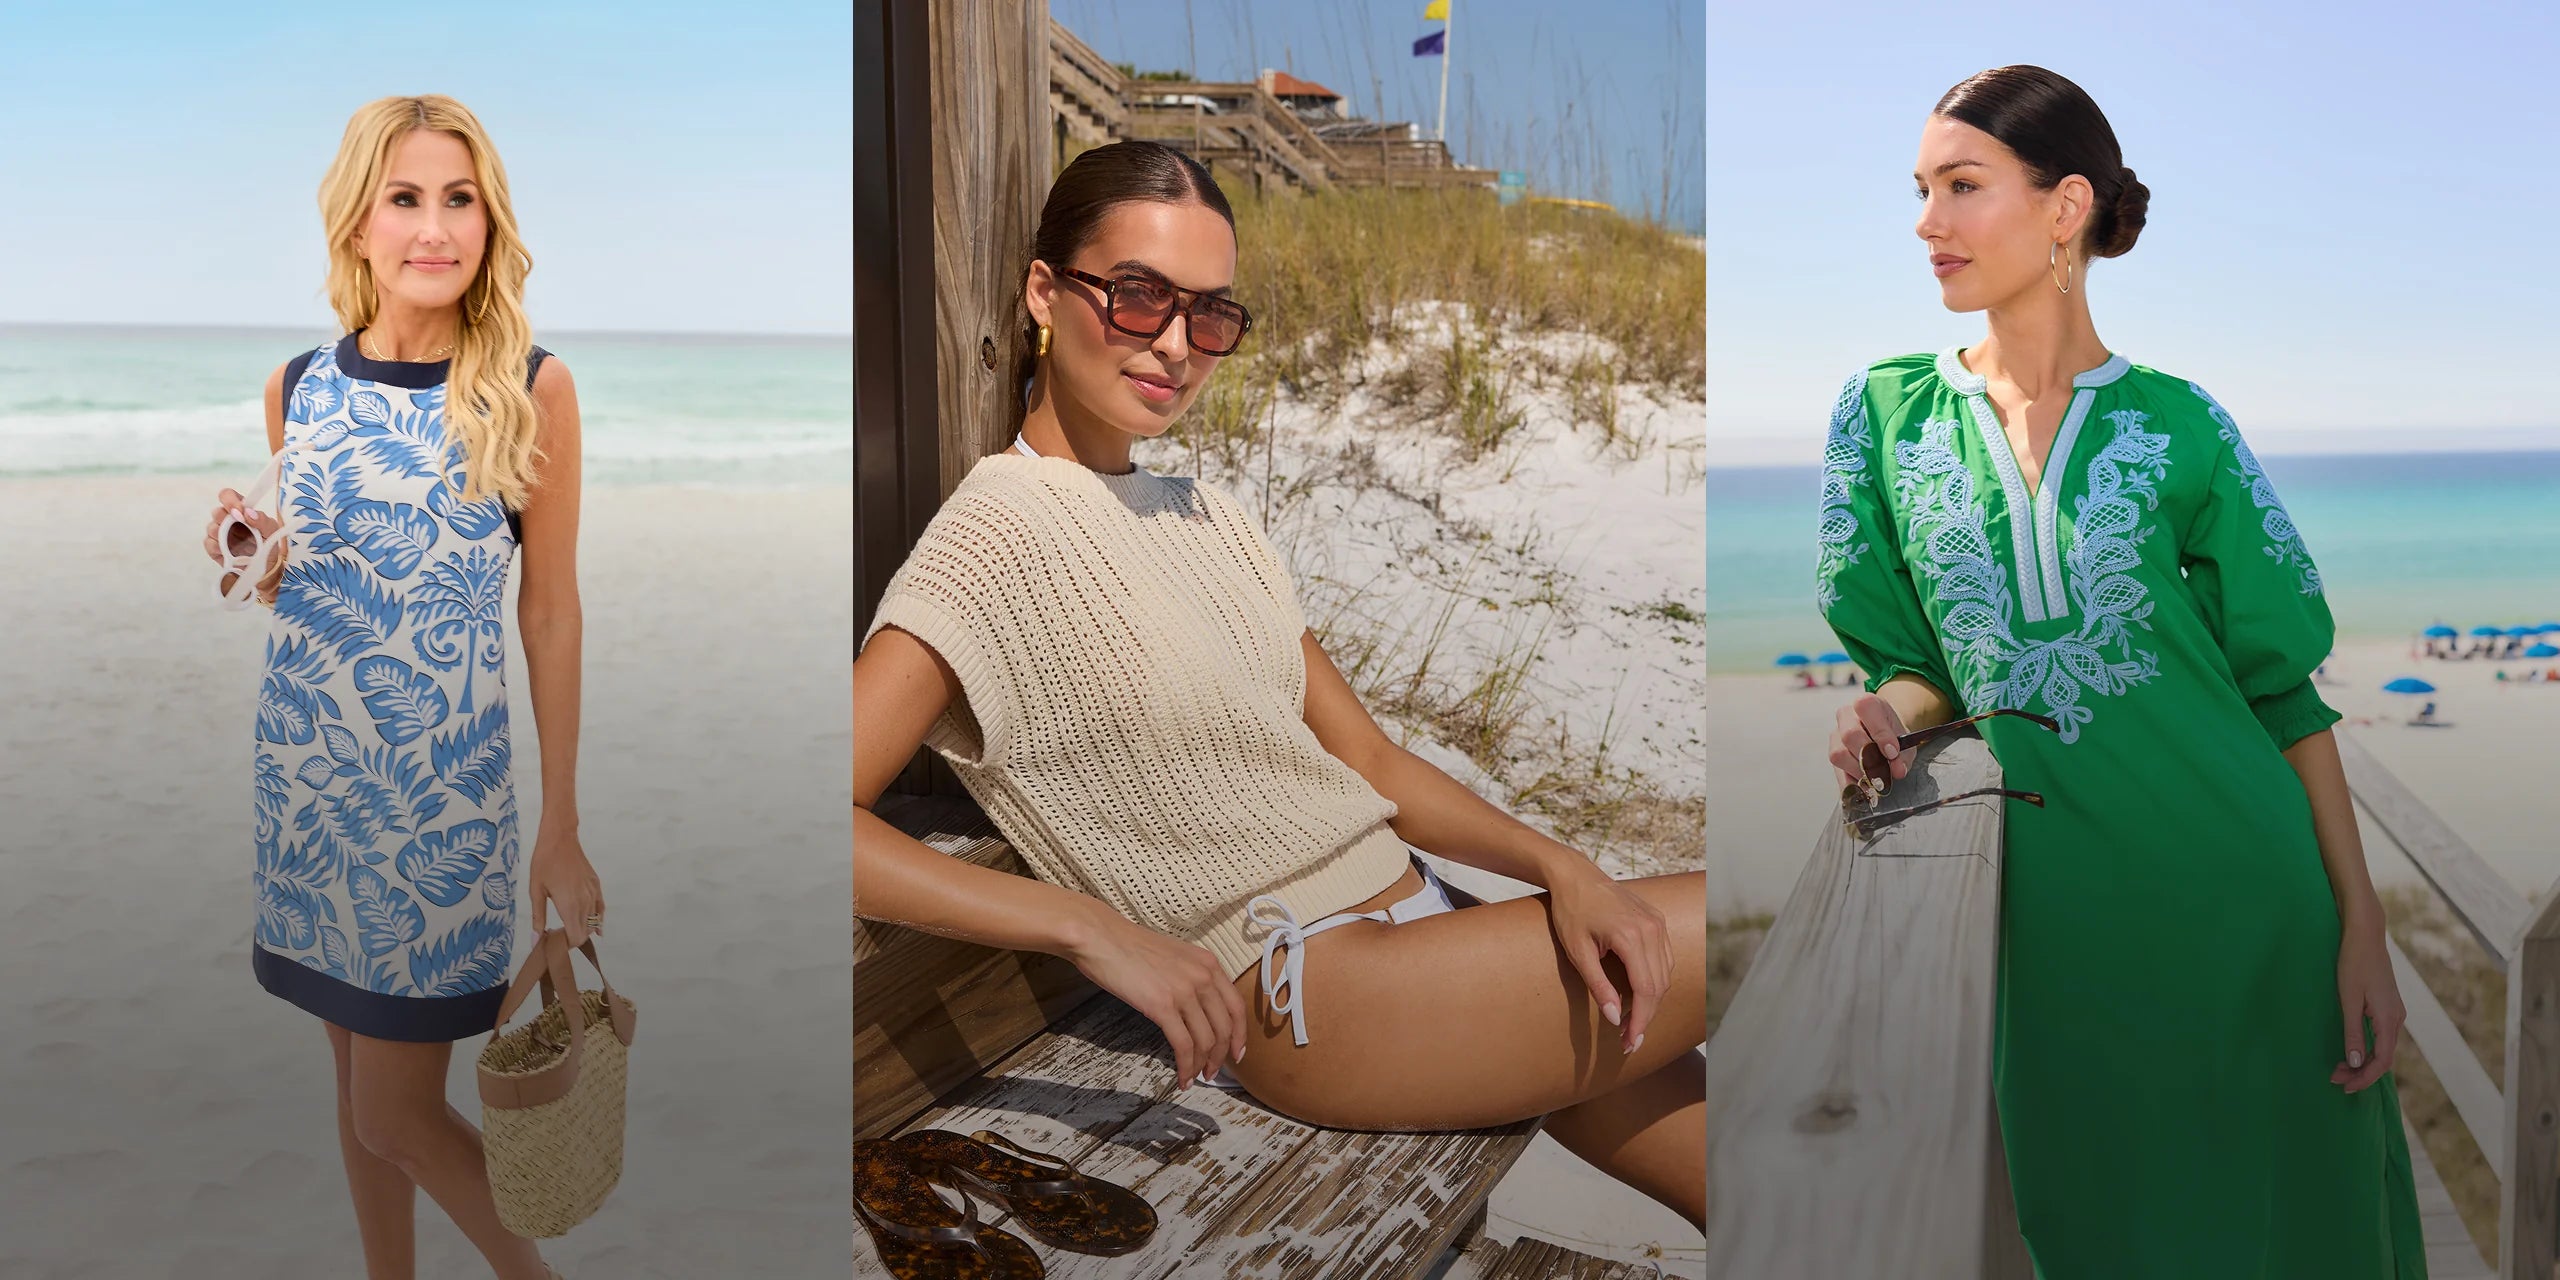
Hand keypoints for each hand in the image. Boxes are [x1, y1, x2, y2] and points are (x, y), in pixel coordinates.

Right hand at [204, 488, 284, 596]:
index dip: (230, 500)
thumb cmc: (269, 545)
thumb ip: (263, 520)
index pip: (227, 496)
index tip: (239, 511)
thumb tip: (248, 512)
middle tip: (238, 529)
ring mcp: (219, 534)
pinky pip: (209, 544)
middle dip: (226, 519)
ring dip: (223, 535)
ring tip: (237, 544)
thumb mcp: (272, 531)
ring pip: (211, 528)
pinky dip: (218, 548)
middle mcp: (227, 520)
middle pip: (216, 512)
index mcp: (241, 511)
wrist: (266, 568)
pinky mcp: (214, 548)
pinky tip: (229, 552)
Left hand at [528, 825, 604, 947]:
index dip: (567, 945)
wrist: (560, 839)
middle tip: (558, 937)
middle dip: (573, 939)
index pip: (576, 937)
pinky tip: (596, 927)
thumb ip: (538, 918)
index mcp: (569, 906)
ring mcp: (593, 894)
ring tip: (568, 928)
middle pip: (585, 932)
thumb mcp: (536, 891)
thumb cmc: (543, 864)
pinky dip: (597, 920)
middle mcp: (585, 903)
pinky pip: (600, 909)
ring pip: (594, 922)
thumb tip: (536, 941)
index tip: (555, 945)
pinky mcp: (597, 886)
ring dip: (583, 929)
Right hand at [1064, 914, 1247, 1090]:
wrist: (1101, 937)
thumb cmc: (1129, 946)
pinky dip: (1186, 1066)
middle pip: (1225, 1028)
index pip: (1236, 1007)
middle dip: (1221, 1057)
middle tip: (1213, 1072)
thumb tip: (1197, 1009)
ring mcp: (1184, 991)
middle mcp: (1203, 976)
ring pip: (1206, 1040)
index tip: (1236, 1054)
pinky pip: (1183, 1045)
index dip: (1240, 1036)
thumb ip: (1192, 977)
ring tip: (1197, 1078)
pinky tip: (1182, 1077)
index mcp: (1208, 963)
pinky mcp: (1163, 1006)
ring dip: (1204, 1065)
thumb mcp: (1174, 956)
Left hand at [1547, 867, 1670, 1055]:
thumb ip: (1598, 986)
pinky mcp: (1657, 921)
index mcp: (1631, 936)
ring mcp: (1657, 923)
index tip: (1630, 1042)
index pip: (1646, 989)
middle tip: (1628, 1040)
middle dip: (1646, 1017)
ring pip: (1665, 974)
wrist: (1576, 876)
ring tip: (1631, 1022)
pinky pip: (1664, 959)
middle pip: (1659, 986)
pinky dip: (1655, 981)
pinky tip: (1639, 995)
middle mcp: (1652, 929)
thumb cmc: (1571, 911)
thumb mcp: (1578, 951)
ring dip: (1652, 1001)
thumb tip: (1615, 1018)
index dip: (1640, 1020)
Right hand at [1828, 693, 1910, 796]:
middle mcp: (1846, 716)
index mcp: (1866, 704)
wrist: (1885, 737)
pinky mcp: (1832, 754)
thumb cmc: (1893, 736)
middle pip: (1849, 734)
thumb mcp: (1905, 741)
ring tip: (1875, 780)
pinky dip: (1851, 784)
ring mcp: (1835, 735)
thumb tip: (1897, 770)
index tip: (1892, 752)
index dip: (1879, 733)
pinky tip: (1864, 789)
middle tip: (1883, 772)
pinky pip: (1837, 772)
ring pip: (1838, 754)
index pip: (1866, 709)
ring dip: (1858, 771)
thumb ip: (1903, 755)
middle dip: (1868, 757)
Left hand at [2331, 915, 2402, 1092]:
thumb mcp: (2349, 1000)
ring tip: (2339, 1068)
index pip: (2382, 1061)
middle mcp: (2397, 1019)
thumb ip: (2353, 1033)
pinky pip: (2381, 1035)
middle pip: (2384, 1057)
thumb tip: (2356, 1064)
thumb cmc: (2353, 964)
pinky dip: (2367, 1047)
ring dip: (2363, 1061)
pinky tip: (2352, 1050)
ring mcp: (2394, 1012)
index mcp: (2389, 1019)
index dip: (2365, 1078)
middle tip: (2335, 1079)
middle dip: (2361, 1072)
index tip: (2344, 1087)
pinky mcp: (2388, 1005)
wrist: (2365, 935)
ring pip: (2383, 1047)